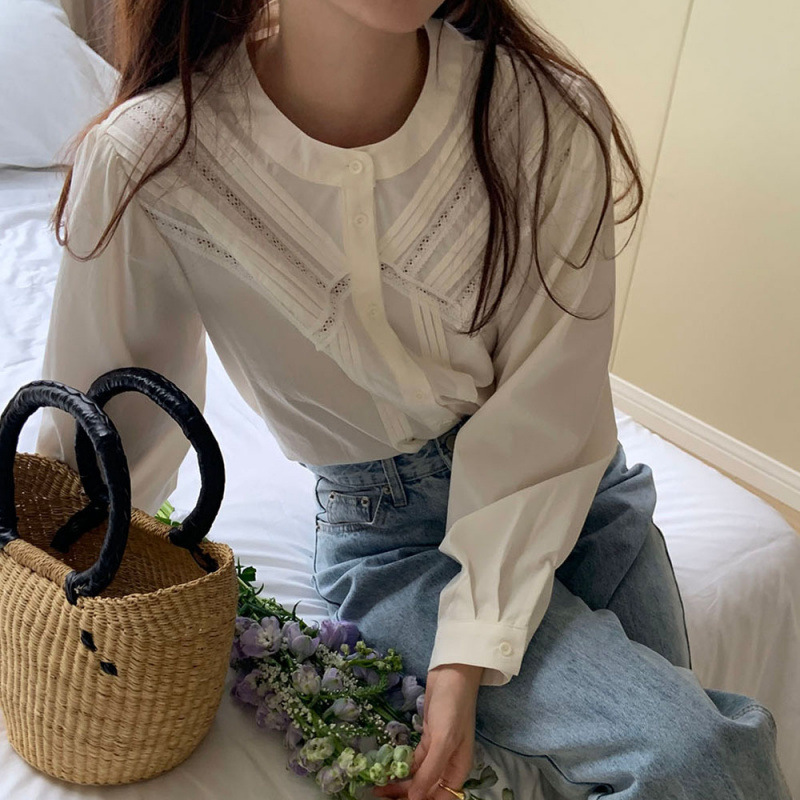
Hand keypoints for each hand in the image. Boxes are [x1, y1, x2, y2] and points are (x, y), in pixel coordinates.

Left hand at [373, 663, 482, 799]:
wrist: (451, 674)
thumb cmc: (452, 707)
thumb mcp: (443, 740)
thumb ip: (431, 771)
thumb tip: (416, 799)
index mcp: (457, 769)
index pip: (441, 798)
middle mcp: (448, 764)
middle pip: (426, 789)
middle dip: (406, 795)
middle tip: (381, 795)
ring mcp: (437, 751)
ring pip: (417, 776)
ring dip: (400, 783)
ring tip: (377, 787)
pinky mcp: (427, 739)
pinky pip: (413, 761)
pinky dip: (401, 767)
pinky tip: (387, 770)